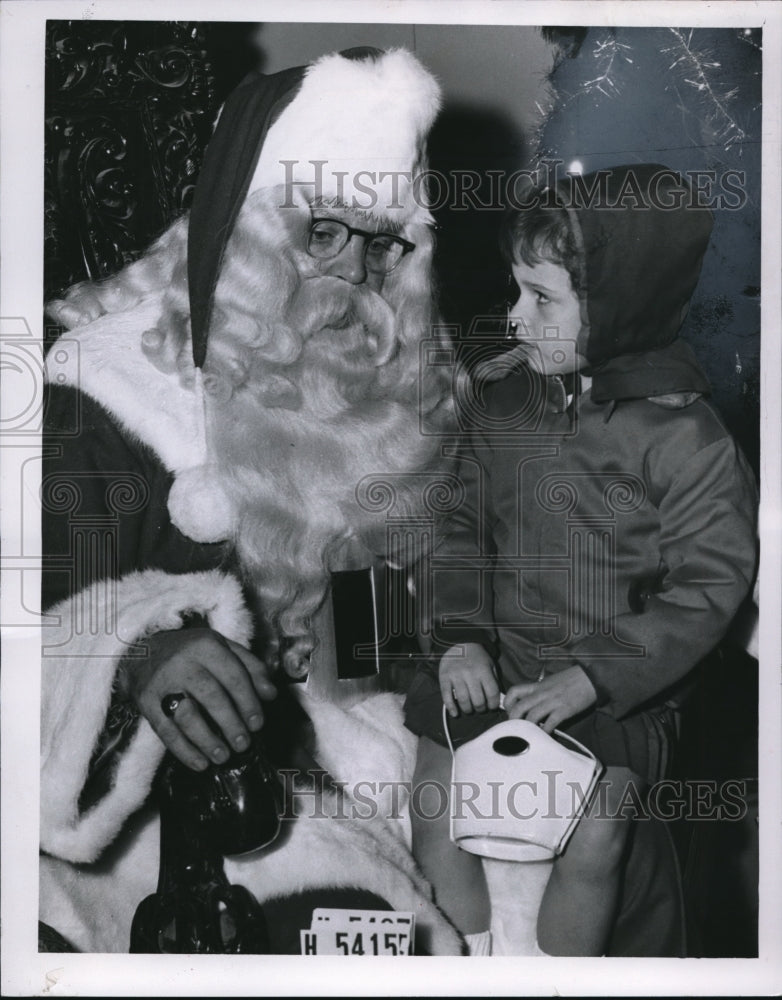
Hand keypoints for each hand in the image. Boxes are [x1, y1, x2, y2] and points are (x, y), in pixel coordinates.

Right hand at [121, 627, 276, 770]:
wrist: (141, 650)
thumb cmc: (191, 652)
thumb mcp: (222, 647)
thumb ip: (250, 667)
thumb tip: (271, 694)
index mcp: (206, 646)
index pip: (234, 676)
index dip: (248, 702)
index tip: (257, 723)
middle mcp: (183, 662)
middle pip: (212, 696)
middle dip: (231, 724)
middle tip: (244, 744)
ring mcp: (162, 683)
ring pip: (187, 715)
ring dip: (207, 740)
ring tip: (223, 756)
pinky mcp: (146, 702)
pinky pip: (165, 731)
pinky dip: (183, 750)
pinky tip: (200, 763)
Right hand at [439, 643, 500, 717]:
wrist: (460, 643)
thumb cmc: (478, 658)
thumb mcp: (490, 665)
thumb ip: (494, 682)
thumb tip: (497, 701)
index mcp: (483, 671)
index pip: (492, 694)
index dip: (493, 704)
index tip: (492, 707)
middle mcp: (470, 673)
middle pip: (478, 700)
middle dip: (481, 709)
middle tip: (480, 708)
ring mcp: (456, 676)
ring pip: (463, 701)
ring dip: (468, 710)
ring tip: (469, 709)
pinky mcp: (444, 677)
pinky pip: (447, 696)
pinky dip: (451, 707)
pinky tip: (455, 712)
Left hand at [504, 666, 596, 732]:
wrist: (590, 678)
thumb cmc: (570, 680)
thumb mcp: (549, 682)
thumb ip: (538, 692)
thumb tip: (530, 705)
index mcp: (537, 685)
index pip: (514, 691)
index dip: (507, 703)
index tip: (510, 712)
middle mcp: (541, 693)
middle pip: (519, 708)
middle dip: (514, 721)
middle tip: (516, 729)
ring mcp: (552, 702)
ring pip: (531, 717)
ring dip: (528, 728)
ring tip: (529, 735)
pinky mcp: (564, 710)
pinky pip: (550, 723)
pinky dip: (545, 731)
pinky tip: (545, 735)